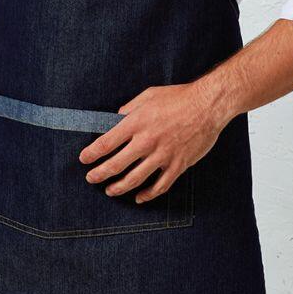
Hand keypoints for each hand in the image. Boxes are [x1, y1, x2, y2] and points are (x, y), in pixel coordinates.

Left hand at [78, 80, 230, 202]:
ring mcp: (163, 155)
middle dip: (99, 174)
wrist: (208, 105)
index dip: (92, 153)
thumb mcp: (148, 96)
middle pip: (116, 165)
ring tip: (109, 191)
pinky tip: (139, 197)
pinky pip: (160, 185)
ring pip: (135, 179)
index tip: (84, 159)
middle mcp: (147, 141)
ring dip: (118, 187)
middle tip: (91, 178)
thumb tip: (116, 120)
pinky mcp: (178, 164)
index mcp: (137, 123)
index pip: (106, 143)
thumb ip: (129, 109)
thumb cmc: (179, 97)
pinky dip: (148, 195)